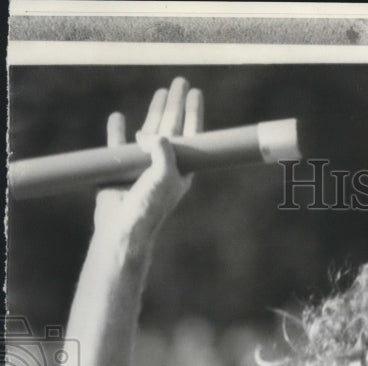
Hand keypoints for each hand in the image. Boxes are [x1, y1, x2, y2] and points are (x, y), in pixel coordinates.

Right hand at [94, 77, 202, 239]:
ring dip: (154, 112)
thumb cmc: (150, 206)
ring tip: (161, 92)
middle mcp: (163, 165)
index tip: (195, 92)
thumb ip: (163, 150)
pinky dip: (118, 131)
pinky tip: (118, 118)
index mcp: (180, 168)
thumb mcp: (164, 176)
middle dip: (176, 105)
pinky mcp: (119, 169)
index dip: (193, 113)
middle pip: (172, 127)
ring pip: (148, 132)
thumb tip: (151, 133)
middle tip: (180, 82)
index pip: (190, 134)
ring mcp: (142, 166)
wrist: (123, 227)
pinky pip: (118, 145)